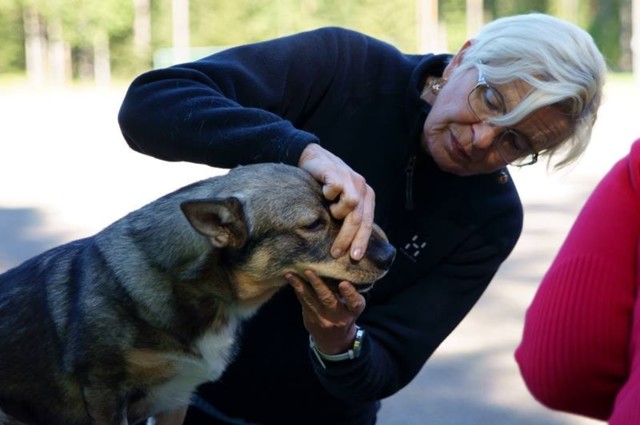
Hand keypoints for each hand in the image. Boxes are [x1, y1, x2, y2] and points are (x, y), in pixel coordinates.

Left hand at [286, 270, 365, 353]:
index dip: (349, 293)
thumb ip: (349, 292)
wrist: (334, 340)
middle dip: (317, 284)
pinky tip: (291, 279)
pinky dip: (297, 289)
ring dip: (299, 286)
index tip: (343, 283)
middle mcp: (338, 316)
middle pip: (327, 299)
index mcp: (352, 311)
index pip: (354, 302)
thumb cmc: (346, 314)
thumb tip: (337, 268)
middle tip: (308, 271)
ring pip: (310, 300)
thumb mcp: (353, 306)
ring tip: (290, 275)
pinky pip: (303, 302)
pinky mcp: (309, 319)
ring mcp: (322, 319)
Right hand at [298, 143, 374, 260]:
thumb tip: (350, 244)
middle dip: (348, 237)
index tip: (354, 257)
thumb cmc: (325, 184)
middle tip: (336, 252)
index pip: (368, 223)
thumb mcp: (340, 200)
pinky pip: (335, 191)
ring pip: (351, 205)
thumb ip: (348, 215)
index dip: (362, 241)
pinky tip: (322, 192)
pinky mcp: (337, 172)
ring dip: (336, 212)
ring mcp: (351, 178)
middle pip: (359, 218)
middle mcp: (362, 186)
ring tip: (327, 209)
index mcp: (366, 196)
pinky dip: (327, 195)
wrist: (312, 158)